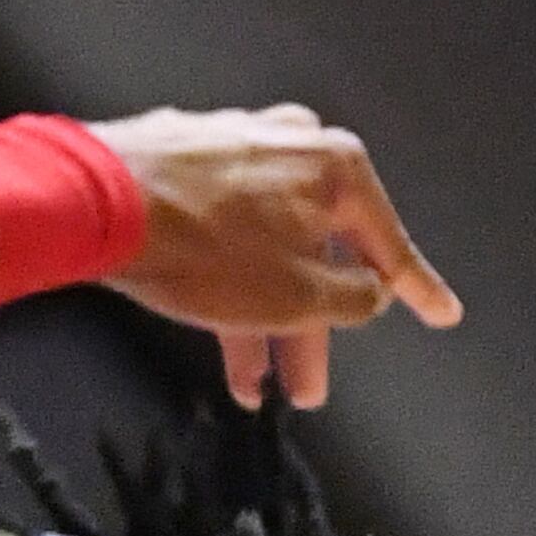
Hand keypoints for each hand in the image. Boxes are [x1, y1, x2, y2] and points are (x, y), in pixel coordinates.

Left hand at [99, 99, 462, 410]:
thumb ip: (353, 299)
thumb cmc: (202, 246)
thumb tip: (367, 294)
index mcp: (335, 167)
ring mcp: (231, 150)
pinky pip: (220, 235)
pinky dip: (225, 287)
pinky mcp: (179, 165)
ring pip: (264, 250)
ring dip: (263, 321)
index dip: (416, 289)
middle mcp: (289, 147)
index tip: (440, 314)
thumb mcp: (300, 295)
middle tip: (308, 388)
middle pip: (317, 254)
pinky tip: (219, 335)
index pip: (387, 243)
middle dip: (311, 331)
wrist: (94, 203)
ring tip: (255, 384)